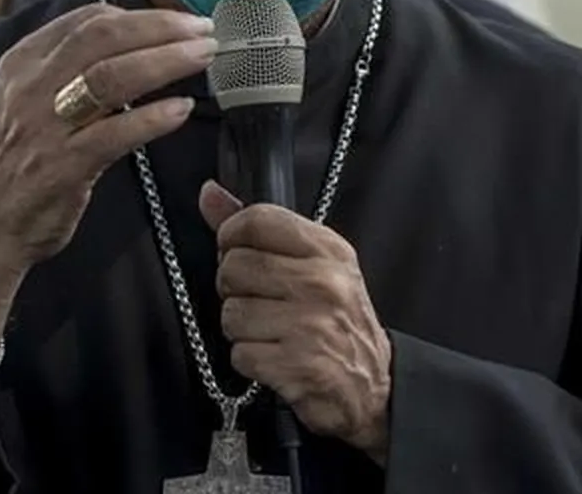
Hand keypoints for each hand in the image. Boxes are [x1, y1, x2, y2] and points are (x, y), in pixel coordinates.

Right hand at [0, 3, 215, 270]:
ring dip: (166, 61)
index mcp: (24, 61)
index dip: (142, 14)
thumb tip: (134, 40)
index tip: (180, 20)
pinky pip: (114, 133)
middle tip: (204, 31)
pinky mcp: (61, 166)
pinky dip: (152, 118)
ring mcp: (44, 125)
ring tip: (202, 57)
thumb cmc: (21, 161)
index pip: (88, 19)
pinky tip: (181, 111)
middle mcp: (30, 85)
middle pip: (104, 36)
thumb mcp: (31, 98)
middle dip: (162, 28)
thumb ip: (70, 68)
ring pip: (112, 76)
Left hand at [202, 182, 391, 463]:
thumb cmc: (337, 321)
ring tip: (271, 333)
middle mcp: (323, 282)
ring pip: (231, 314)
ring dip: (241, 330)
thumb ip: (260, 228)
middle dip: (234, 289)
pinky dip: (250, 361)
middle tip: (260, 302)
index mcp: (328, 250)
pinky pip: (240, 354)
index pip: (257, 220)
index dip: (231, 236)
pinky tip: (275, 359)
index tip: (235, 252)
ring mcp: (312, 325)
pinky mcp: (298, 366)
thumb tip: (209, 193)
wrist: (373, 388)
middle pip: (233, 268)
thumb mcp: (313, 264)